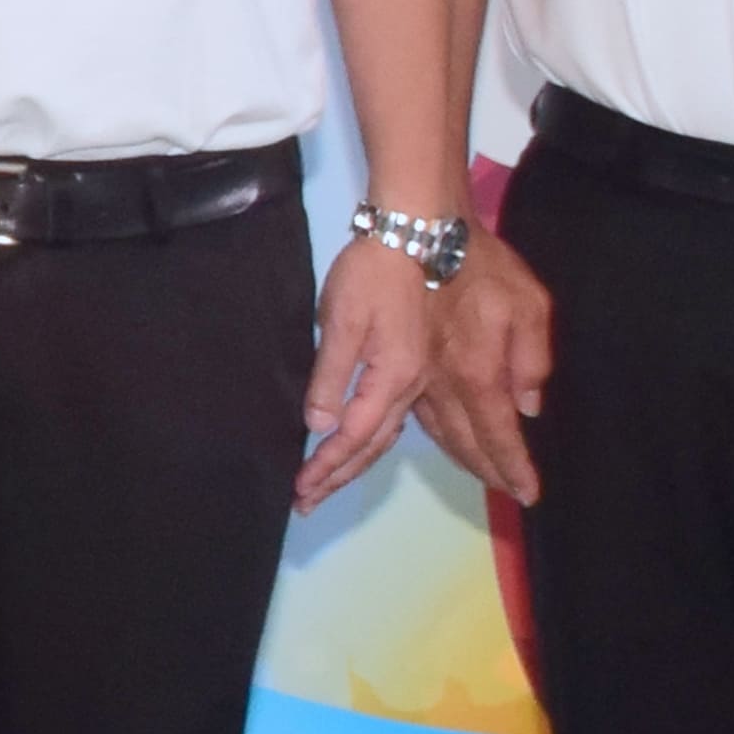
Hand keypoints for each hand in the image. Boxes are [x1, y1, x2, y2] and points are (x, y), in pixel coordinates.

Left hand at [297, 234, 439, 510]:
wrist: (426, 228)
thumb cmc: (378, 267)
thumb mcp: (343, 317)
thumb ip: (332, 374)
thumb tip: (320, 425)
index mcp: (393, 378)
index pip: (353, 437)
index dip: (326, 467)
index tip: (301, 493)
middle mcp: (415, 385)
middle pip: (376, 444)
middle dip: (342, 477)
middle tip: (310, 506)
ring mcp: (428, 374)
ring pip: (399, 434)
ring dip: (367, 464)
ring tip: (340, 488)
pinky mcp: (432, 359)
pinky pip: (421, 415)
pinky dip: (395, 437)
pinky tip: (388, 442)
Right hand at [410, 231, 553, 504]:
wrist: (419, 232)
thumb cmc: (479, 263)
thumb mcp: (529, 303)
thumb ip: (532, 358)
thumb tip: (527, 408)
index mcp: (477, 374)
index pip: (497, 435)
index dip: (513, 467)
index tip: (528, 494)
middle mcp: (441, 386)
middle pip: (461, 443)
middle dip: (484, 471)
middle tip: (505, 490)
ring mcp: (412, 377)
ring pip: (428, 433)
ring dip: (452, 459)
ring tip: (477, 474)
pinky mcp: (388, 362)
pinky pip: (404, 413)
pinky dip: (418, 436)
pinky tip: (425, 440)